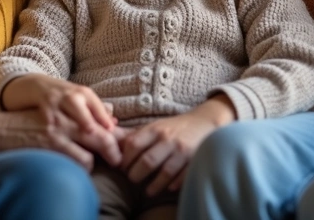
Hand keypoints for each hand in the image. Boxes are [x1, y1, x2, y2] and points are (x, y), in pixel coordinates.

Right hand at [0, 108, 120, 171]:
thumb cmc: (30, 120)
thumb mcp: (57, 109)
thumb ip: (85, 110)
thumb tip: (112, 114)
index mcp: (74, 99)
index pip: (104, 116)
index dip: (115, 133)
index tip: (121, 145)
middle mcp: (70, 109)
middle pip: (104, 129)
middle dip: (114, 148)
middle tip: (118, 160)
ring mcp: (62, 125)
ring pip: (96, 142)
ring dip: (100, 157)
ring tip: (98, 164)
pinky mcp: (53, 140)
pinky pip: (81, 158)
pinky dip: (85, 165)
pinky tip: (80, 167)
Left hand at [118, 95, 233, 195]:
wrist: (205, 122)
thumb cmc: (174, 128)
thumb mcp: (154, 127)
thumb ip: (133, 135)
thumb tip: (108, 138)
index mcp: (155, 129)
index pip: (133, 144)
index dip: (124, 159)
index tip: (121, 168)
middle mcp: (168, 139)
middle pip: (147, 161)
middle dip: (136, 174)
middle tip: (132, 180)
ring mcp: (182, 150)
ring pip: (164, 172)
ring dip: (154, 185)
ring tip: (148, 192)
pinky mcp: (195, 159)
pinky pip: (182, 176)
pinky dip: (173, 184)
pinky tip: (168, 187)